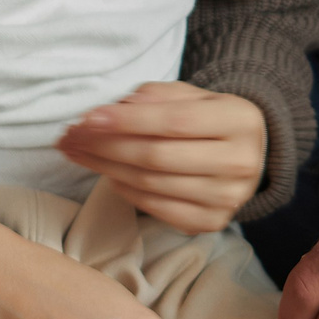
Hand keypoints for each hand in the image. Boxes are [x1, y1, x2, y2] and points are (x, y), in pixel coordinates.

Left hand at [57, 82, 265, 232]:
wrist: (248, 154)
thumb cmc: (210, 119)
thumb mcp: (192, 95)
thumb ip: (156, 96)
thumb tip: (116, 109)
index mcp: (240, 121)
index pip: (174, 122)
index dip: (127, 121)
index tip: (87, 118)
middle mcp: (239, 163)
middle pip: (157, 156)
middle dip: (105, 146)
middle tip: (70, 136)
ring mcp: (227, 198)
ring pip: (151, 184)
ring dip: (105, 168)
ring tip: (78, 152)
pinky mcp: (210, 222)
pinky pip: (156, 208)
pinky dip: (126, 191)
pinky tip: (108, 174)